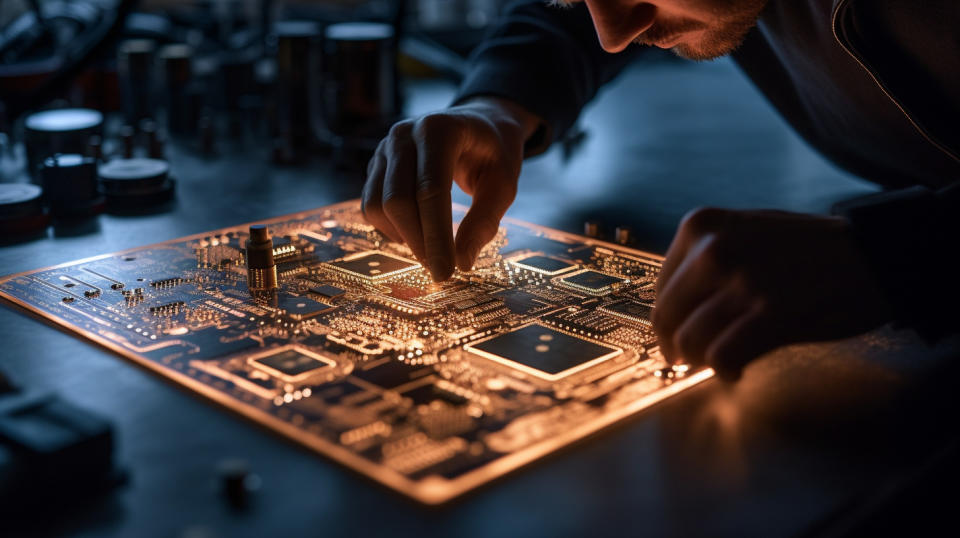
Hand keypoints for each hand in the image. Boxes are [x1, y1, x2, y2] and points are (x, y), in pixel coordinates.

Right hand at [362, 97, 540, 280]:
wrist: (477, 124)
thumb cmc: (494, 153)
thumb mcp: (504, 184)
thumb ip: (485, 220)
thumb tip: (462, 263)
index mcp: (439, 130)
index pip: (430, 190)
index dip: (435, 236)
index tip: (446, 272)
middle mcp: (404, 135)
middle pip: (397, 200)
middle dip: (418, 242)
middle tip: (441, 270)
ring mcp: (384, 148)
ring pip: (376, 205)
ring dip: (402, 237)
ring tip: (432, 249)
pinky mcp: (376, 165)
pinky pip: (370, 205)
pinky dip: (391, 228)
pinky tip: (417, 233)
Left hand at [653, 208, 893, 380]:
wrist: (874, 254)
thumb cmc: (809, 248)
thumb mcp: (745, 233)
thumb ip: (703, 262)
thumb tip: (671, 309)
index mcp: (702, 226)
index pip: (659, 288)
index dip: (667, 320)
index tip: (673, 335)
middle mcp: (714, 249)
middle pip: (667, 317)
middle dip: (675, 346)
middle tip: (686, 359)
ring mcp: (740, 281)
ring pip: (689, 341)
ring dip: (700, 361)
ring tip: (718, 361)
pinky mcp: (768, 313)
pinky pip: (721, 356)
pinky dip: (724, 370)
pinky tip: (735, 369)